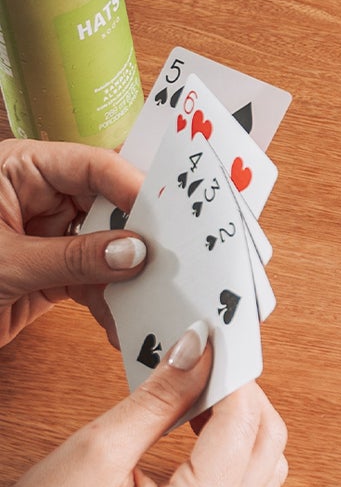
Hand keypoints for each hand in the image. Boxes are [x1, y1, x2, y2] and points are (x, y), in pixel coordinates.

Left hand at [0, 138, 146, 348]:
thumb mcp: (6, 263)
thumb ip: (73, 257)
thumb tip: (133, 251)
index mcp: (19, 170)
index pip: (90, 166)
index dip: (130, 186)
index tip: (167, 211)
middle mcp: (36, 198)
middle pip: (105, 205)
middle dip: (138, 232)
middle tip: (178, 252)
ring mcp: (44, 238)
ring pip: (104, 248)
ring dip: (128, 274)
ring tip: (160, 291)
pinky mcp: (46, 276)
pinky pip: (90, 282)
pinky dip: (110, 303)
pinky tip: (129, 320)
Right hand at [0, 321, 286, 486]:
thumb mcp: (98, 449)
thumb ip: (159, 397)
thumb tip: (199, 349)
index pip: (243, 424)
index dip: (231, 374)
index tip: (214, 338)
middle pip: (268, 446)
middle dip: (244, 396)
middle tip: (206, 360)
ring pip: (262, 469)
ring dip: (241, 425)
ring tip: (197, 391)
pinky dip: (231, 453)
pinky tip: (195, 427)